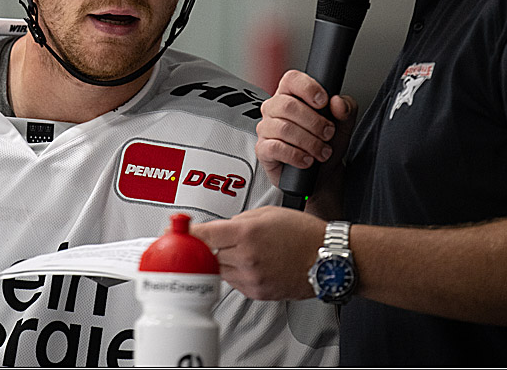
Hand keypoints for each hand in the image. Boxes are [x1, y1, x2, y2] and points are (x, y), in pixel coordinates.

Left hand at [191, 205, 326, 299]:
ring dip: (224, 260)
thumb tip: (221, 226)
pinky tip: (253, 263)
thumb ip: (239, 220)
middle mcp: (246, 257)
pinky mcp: (258, 292)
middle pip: (209, 254)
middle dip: (210, 246)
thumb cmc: (304, 233)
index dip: (188, 233)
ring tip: (244, 250)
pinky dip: (237, 273)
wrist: (327, 258)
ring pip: (220, 270)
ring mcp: (252, 277)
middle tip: (218, 240)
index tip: (179, 233)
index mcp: (246, 233)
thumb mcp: (268, 213)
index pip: (204, 234)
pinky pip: (235, 283)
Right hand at [254, 69, 356, 186]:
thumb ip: (346, 109)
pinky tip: (307, 160)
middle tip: (328, 133)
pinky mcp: (263, 150)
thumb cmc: (327, 143)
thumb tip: (338, 102)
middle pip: (287, 105)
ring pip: (283, 128)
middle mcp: (275, 109)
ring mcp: (266, 128)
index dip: (308, 88)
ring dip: (309, 142)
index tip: (323, 102)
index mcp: (292, 95)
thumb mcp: (344, 124)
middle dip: (314, 122)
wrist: (323, 174)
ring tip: (321, 151)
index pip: (291, 79)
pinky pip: (275, 147)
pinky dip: (296, 155)